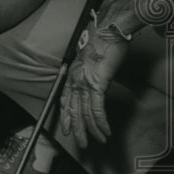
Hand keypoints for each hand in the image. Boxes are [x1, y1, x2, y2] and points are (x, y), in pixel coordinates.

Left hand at [59, 14, 128, 147]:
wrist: (108, 30)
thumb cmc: (103, 40)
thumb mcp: (94, 60)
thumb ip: (93, 72)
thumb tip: (99, 81)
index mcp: (73, 74)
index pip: (65, 100)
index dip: (66, 116)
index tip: (67, 128)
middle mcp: (75, 80)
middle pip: (73, 110)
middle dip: (77, 129)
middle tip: (80, 143)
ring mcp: (85, 83)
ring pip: (84, 113)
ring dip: (91, 130)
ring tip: (97, 141)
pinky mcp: (98, 84)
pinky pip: (97, 109)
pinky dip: (102, 123)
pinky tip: (105, 132)